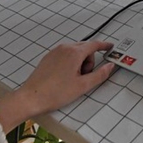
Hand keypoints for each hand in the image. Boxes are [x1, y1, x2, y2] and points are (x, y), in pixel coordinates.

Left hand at [0, 41, 114, 130]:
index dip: (104, 46)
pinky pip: (65, 55)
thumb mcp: (82, 86)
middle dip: (90, 60)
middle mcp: (64, 48)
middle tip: (86, 77)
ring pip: (74, 52)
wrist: (31, 97)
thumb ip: (99, 75)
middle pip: (84, 48)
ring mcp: (54, 52)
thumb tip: (110, 66)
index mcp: (74, 53)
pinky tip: (65, 77)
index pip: (94, 45)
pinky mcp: (48, 57)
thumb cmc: (57, 93)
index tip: (111, 47)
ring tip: (74, 79)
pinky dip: (70, 62)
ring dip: (79, 62)